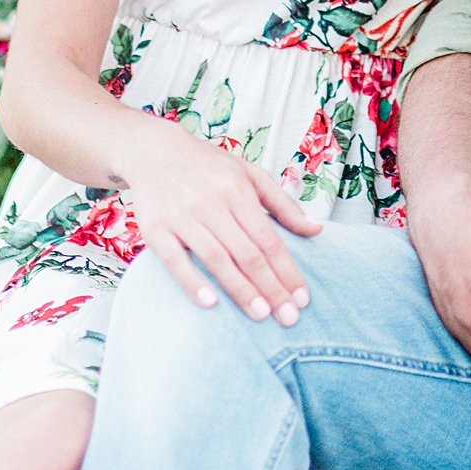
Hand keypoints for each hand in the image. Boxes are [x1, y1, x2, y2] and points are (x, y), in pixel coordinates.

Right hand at [118, 116, 322, 324]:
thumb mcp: (250, 174)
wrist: (155, 151)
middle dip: (271, 288)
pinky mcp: (155, 229)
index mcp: (238, 190)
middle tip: (288, 318)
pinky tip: (211, 302)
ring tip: (260, 315)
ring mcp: (182, 217)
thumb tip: (316, 230)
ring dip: (240, 290)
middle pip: (247, 253)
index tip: (302, 299)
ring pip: (216, 259)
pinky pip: (175, 261)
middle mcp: (211, 203)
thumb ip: (283, 204)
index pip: (269, 239)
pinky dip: (193, 282)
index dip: (287, 270)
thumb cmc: (209, 167)